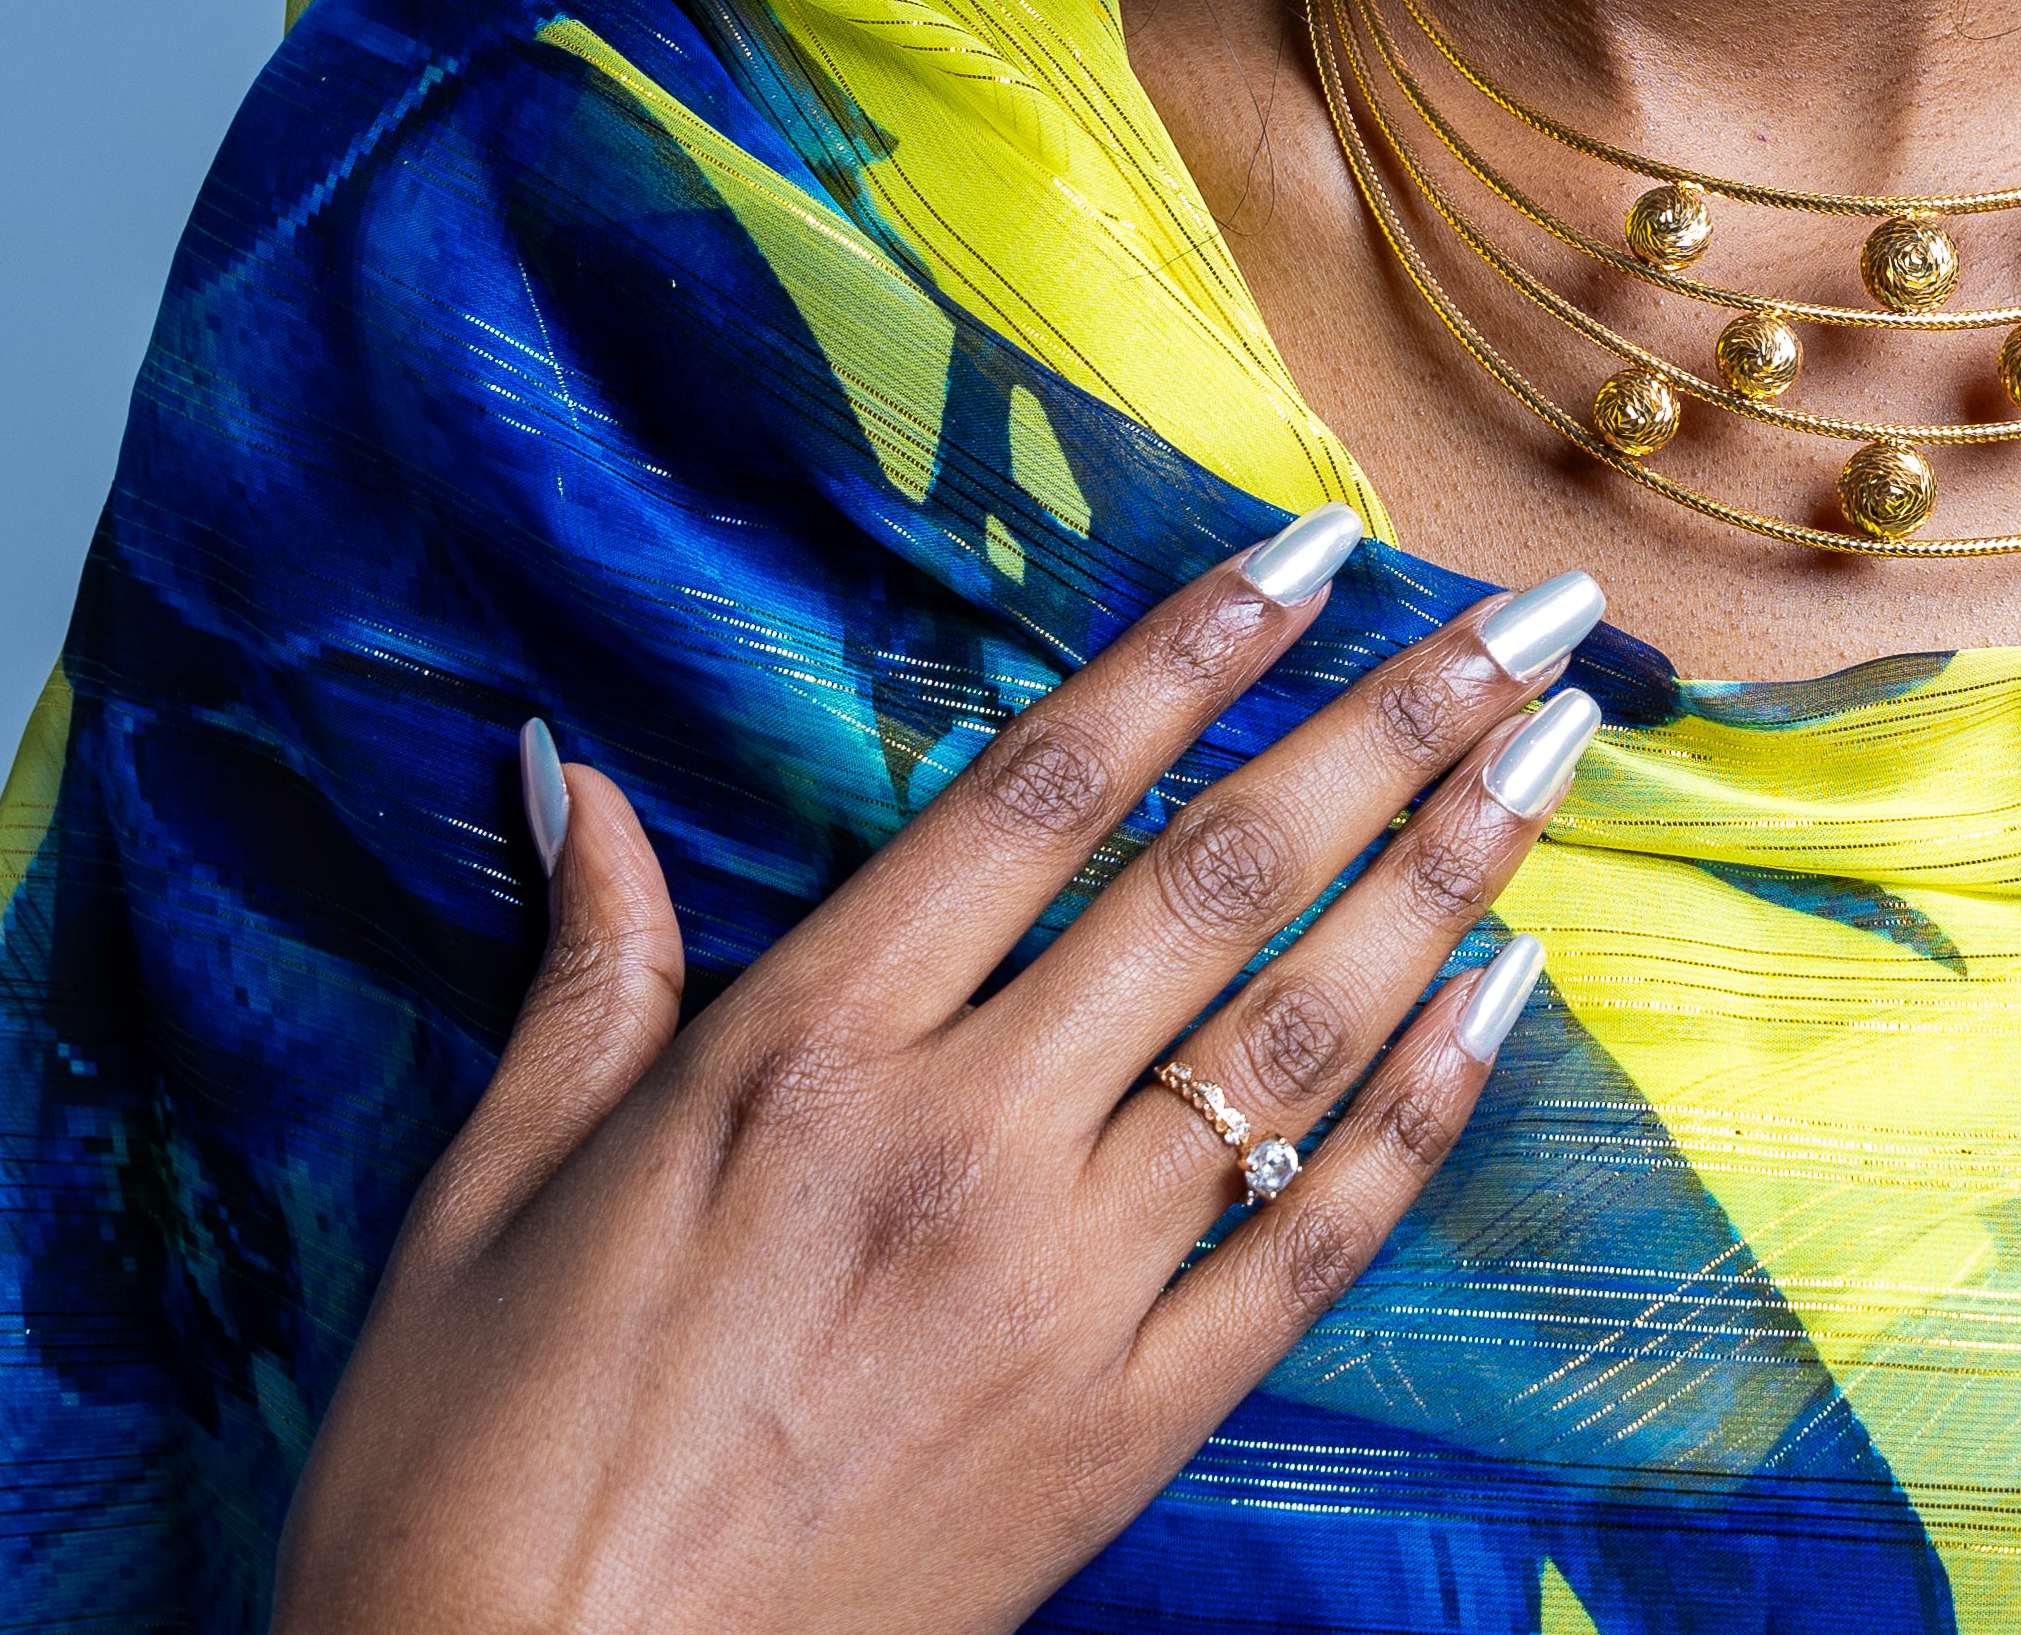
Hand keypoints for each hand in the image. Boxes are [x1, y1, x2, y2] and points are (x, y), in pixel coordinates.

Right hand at [274, 509, 1609, 1634]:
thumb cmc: (470, 1468)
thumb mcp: (487, 1191)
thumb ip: (584, 970)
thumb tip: (579, 781)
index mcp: (801, 1051)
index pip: (1044, 789)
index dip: (1193, 650)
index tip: (1315, 551)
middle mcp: (962, 1139)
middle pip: (1221, 881)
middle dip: (1393, 729)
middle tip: (1522, 625)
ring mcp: (1064, 1287)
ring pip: (1300, 1037)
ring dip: (1445, 879)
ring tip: (1550, 760)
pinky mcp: (1127, 1425)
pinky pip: (1315, 1240)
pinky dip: (1423, 1111)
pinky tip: (1502, 1000)